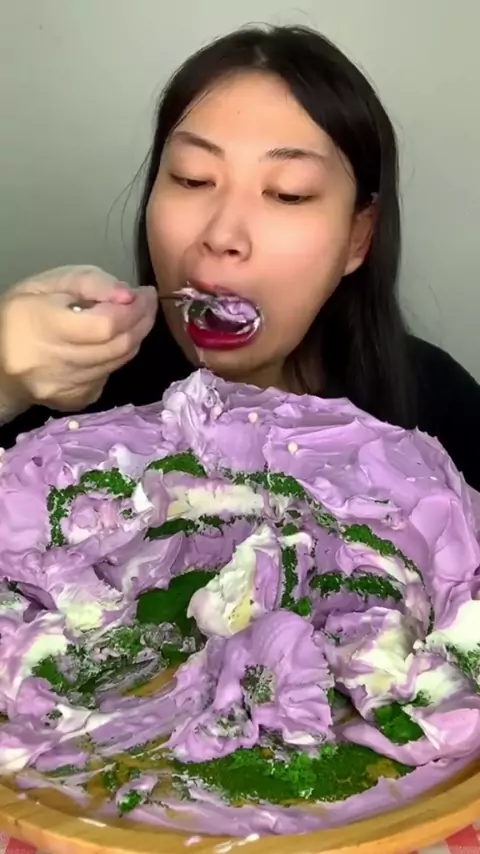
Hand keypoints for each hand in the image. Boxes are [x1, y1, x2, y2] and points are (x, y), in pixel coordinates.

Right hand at [0, 265, 157, 411]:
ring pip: (118, 363)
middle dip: (141, 322)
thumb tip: (128, 295)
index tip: (144, 293)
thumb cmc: (21, 314)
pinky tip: (107, 345)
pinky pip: (108, 377)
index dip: (133, 310)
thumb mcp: (49, 283)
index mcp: (45, 327)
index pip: (105, 325)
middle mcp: (56, 364)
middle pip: (118, 347)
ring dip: (133, 339)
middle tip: (147, 304)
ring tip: (132, 319)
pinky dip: (115, 358)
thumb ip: (90, 282)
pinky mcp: (74, 401)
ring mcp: (66, 388)